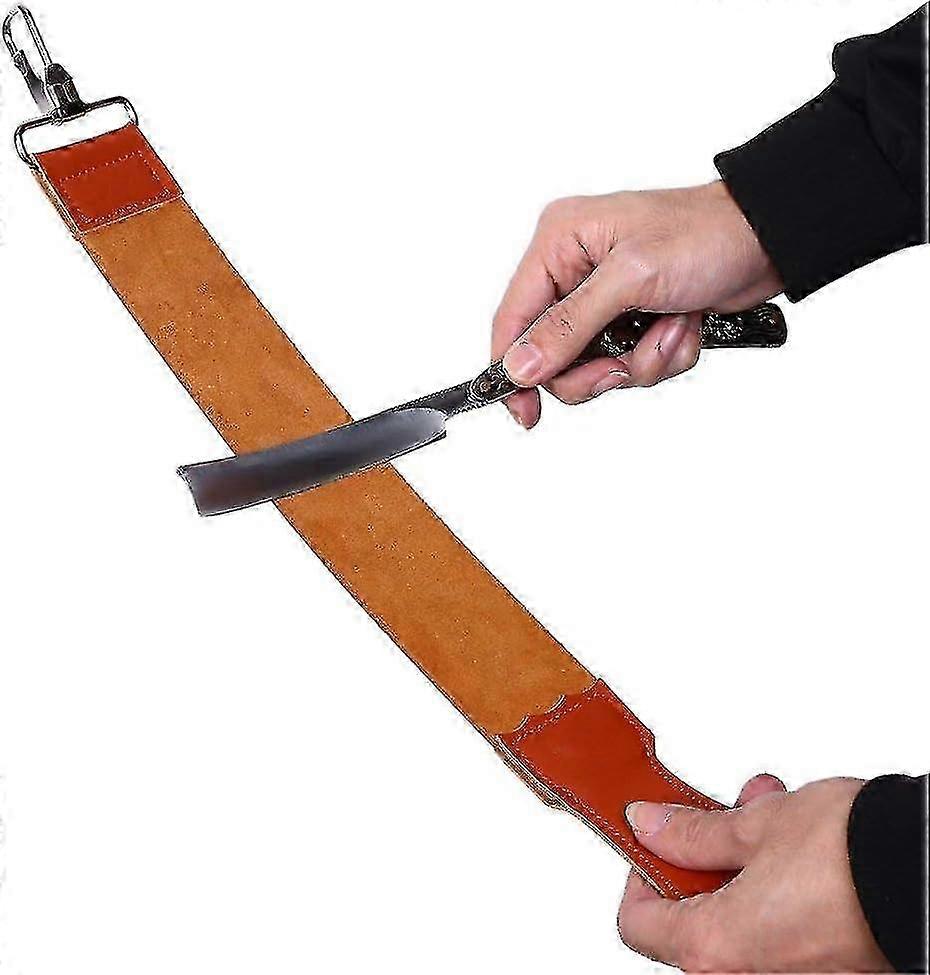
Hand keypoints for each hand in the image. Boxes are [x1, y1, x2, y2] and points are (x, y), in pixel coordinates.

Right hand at [491, 181, 781, 427]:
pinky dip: (661, 357)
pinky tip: (682, 326)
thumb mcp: (631, 277)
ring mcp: (604, 301)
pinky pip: (630, 365)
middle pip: (552, 356)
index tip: (524, 412)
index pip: (513, 318)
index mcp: (559, 244)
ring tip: (670, 328)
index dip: (512, 369)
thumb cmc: (706, 234)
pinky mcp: (632, 321)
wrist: (769, 241)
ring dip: (639, 360)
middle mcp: (575, 273)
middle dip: (597, 368)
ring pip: (594, 368)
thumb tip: (520, 365)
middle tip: (624, 364)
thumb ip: (570, 325)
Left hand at [618, 774, 889, 971]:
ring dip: (746, 859)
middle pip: (693, 918)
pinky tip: (801, 838)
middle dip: (707, 854)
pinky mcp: (829, 971)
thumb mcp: (754, 826)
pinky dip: (780, 885)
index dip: (639, 873)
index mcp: (715, 950)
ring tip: (770, 811)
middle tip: (722, 813)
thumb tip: (649, 827)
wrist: (929, 875)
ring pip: (741, 916)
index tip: (655, 838)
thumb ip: (692, 834)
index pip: (638, 925)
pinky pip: (782, 928)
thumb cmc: (851, 856)